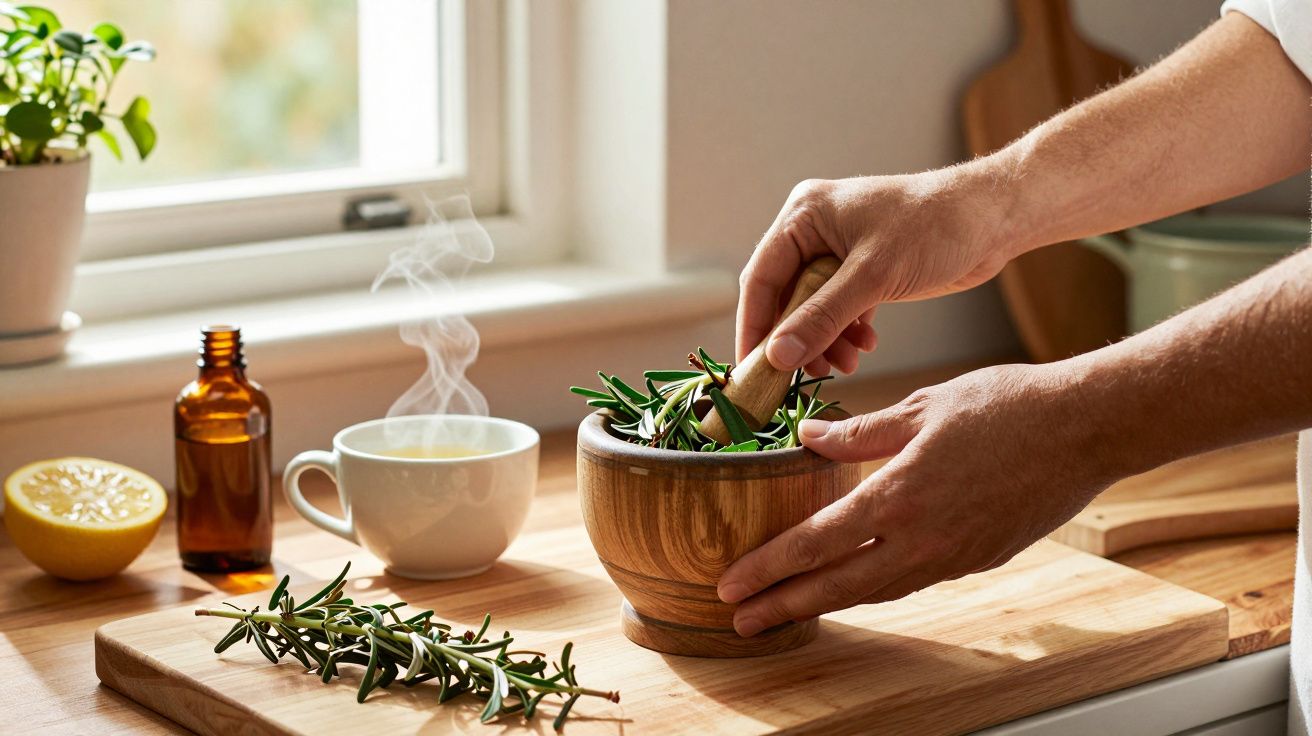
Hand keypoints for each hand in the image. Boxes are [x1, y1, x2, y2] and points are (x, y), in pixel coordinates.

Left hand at [716, 363, 1122, 637]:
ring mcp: (954, 555)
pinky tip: (857, 583)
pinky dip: (876, 587)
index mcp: (900, 495)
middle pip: (837, 586)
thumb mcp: (923, 406)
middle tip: (739, 621)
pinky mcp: (979, 557)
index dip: (768, 568)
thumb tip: (807, 437)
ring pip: (877, 590)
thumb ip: (860, 432)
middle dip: (783, 606)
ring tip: (788, 610)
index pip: (815, 543)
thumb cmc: (1007, 405)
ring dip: (828, 603)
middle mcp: (923, 538)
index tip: (730, 584)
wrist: (1087, 428)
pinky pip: (913, 581)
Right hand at [737, 171, 1016, 374]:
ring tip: (846, 367)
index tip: (752, 371)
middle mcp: (814, 230)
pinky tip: (864, 348)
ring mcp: (838, 250)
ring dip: (825, 341)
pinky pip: (839, 309)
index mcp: (804, 215)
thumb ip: (821, 318)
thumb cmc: (934, 228)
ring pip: (813, 308)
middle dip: (798, 340)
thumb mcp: (872, 276)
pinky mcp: (864, 269)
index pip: (761, 279)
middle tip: (804, 378)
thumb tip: (777, 357)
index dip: (754, 328)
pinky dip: (846, 332)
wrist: (994, 219)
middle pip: (785, 297)